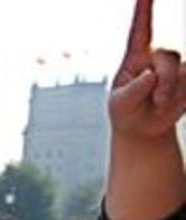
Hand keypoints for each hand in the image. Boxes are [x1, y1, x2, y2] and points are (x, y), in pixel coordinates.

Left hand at [109, 0, 185, 139]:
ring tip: (158, 105)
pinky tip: (173, 103)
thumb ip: (132, 90)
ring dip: (171, 91)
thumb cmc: (125, 111)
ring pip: (181, 70)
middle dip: (164, 81)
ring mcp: (174, 66)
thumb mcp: (120, 105)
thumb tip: (150, 74)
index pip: (140, 28)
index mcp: (135, 56)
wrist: (142, 128)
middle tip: (156, 102)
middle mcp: (156, 56)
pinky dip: (182, 96)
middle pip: (167, 57)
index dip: (144, 9)